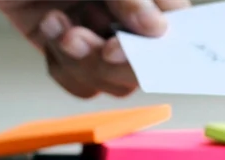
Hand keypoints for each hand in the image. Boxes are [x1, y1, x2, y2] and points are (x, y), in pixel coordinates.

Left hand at [0, 0, 190, 97]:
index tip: (121, 46)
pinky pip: (74, 78)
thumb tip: (157, 29)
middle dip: (111, 62)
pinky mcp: (63, 45)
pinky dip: (59, 60)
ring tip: (59, 25)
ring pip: (108, 80)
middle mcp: (127, 15)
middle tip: (86, 41)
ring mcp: (95, 30)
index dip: (159, 49)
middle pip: (142, 66)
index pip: (175, 27)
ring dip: (82, 62)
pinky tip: (49, 22)